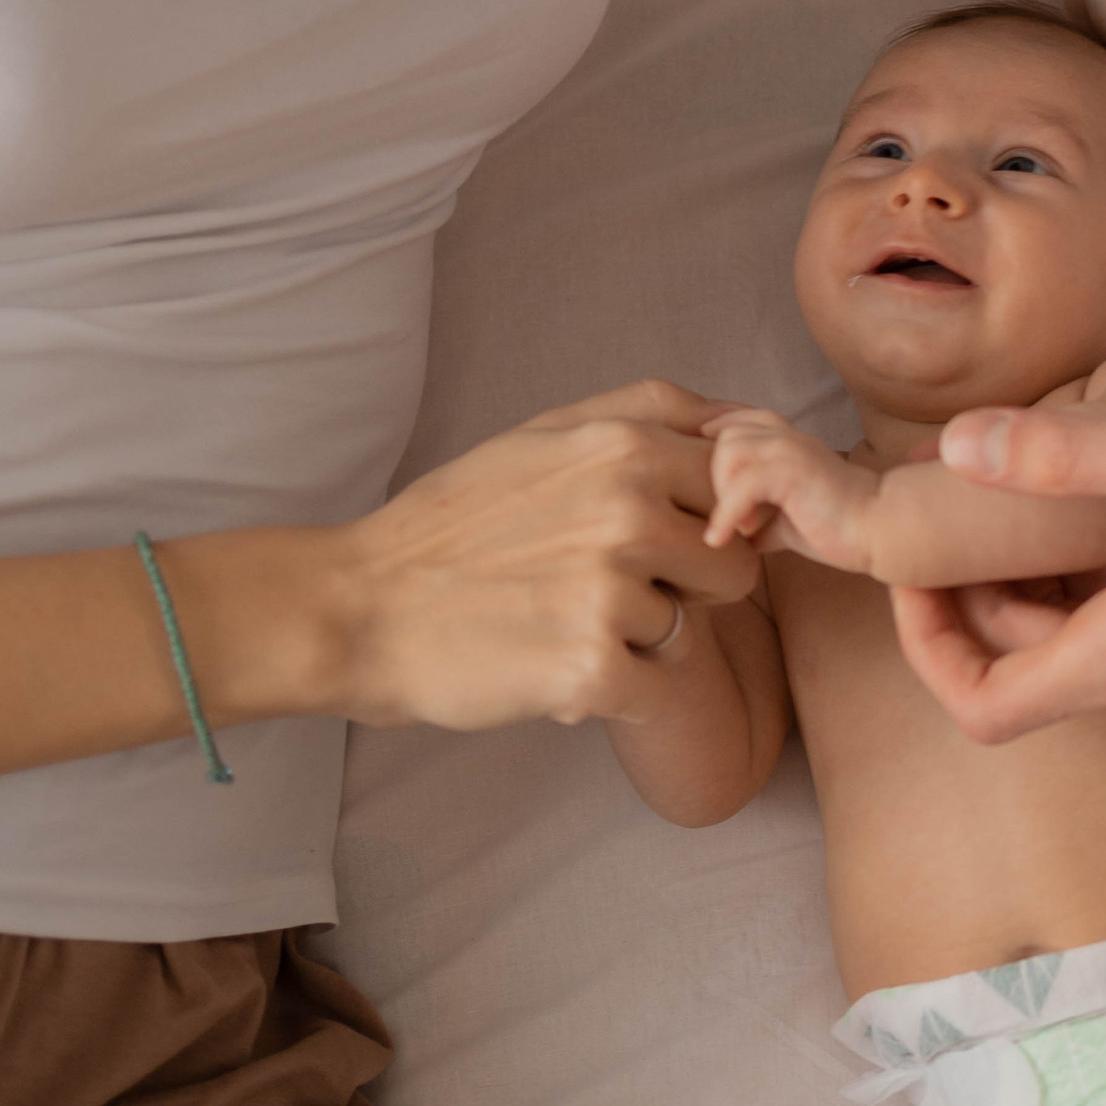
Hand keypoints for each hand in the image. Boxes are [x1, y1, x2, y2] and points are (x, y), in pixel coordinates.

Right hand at [330, 380, 761, 730]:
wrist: (361, 610)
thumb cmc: (455, 525)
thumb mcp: (541, 435)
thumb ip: (646, 412)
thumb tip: (744, 417)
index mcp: (621, 449)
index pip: (737, 488)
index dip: (707, 522)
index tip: (658, 542)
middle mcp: (627, 513)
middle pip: (736, 568)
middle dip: (686, 587)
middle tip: (602, 589)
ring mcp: (611, 594)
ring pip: (689, 632)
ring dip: (636, 640)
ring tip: (560, 623)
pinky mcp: (593, 671)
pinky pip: (655, 692)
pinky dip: (612, 693)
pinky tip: (550, 666)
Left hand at [704, 409, 881, 570]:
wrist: (879, 530)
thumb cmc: (839, 528)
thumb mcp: (788, 521)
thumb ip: (763, 518)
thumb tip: (741, 537)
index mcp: (786, 440)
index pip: (736, 419)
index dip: (712, 438)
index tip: (693, 468)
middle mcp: (786, 436)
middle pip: (724, 435)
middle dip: (715, 479)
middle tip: (734, 517)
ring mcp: (791, 449)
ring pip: (729, 451)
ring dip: (722, 494)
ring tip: (740, 527)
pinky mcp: (793, 471)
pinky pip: (743, 484)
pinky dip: (727, 514)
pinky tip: (725, 539)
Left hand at [890, 403, 1105, 740]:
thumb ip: (1065, 455)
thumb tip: (953, 448)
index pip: (982, 705)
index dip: (925, 643)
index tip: (916, 564)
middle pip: (1016, 672)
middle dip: (969, 592)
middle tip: (954, 491)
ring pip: (1070, 651)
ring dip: (1031, 583)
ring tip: (1027, 484)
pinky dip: (1089, 585)